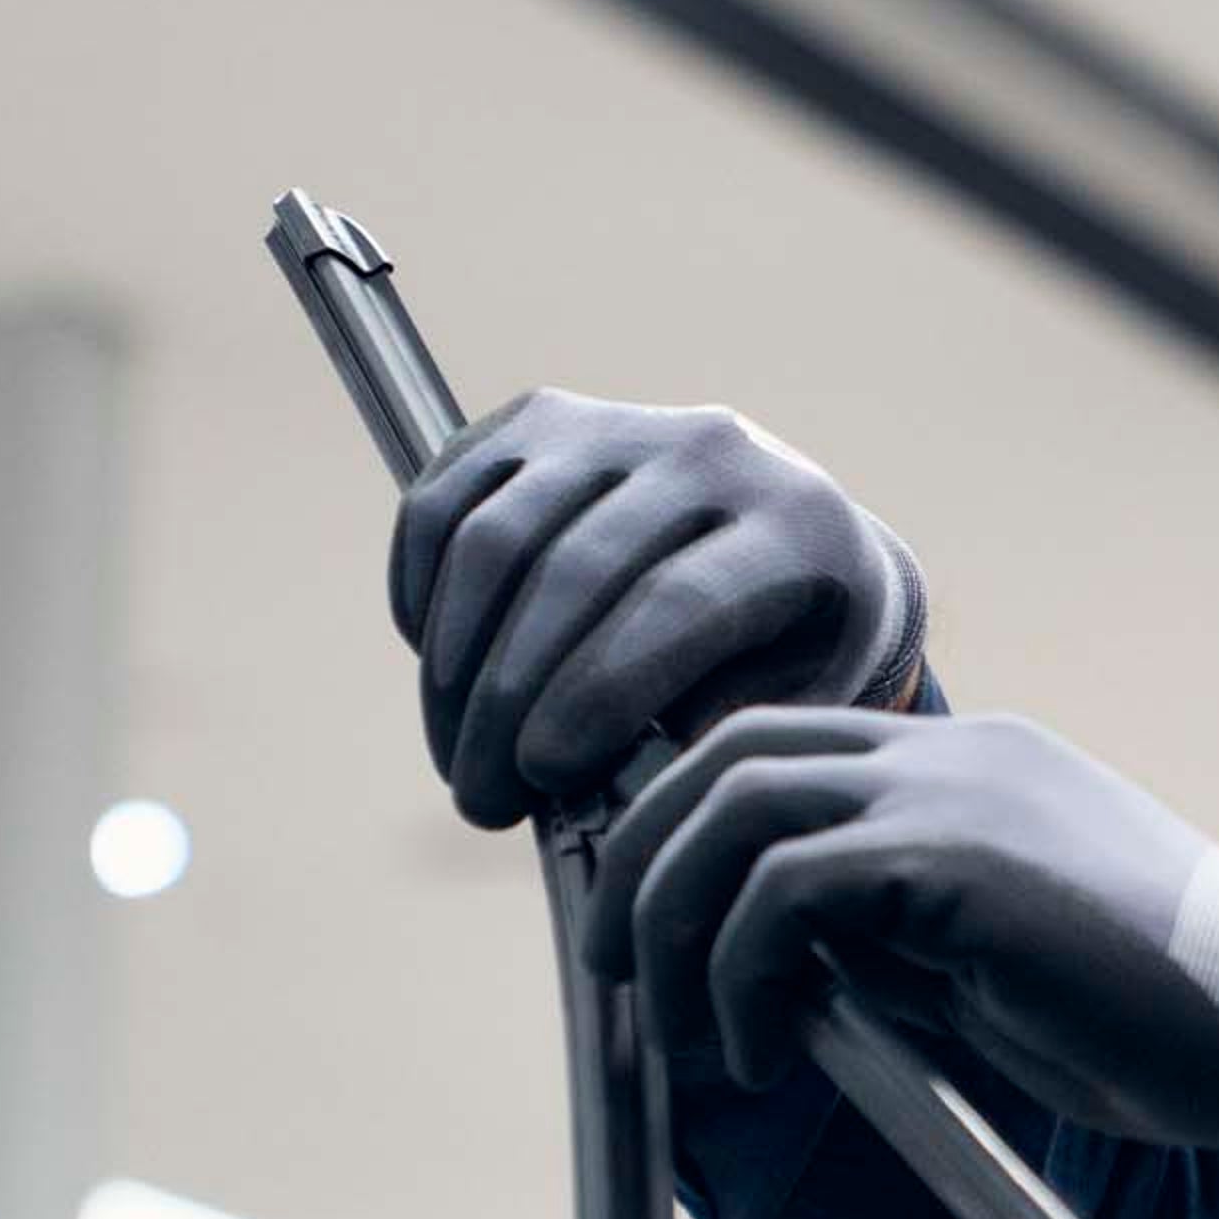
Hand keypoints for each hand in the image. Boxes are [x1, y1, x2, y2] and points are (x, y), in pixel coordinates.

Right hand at [388, 388, 927, 829]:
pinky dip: (422, 593)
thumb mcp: (791, 703)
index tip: (543, 775)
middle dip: (509, 703)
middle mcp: (711, 450)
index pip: (675, 603)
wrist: (787, 540)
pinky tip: (439, 669)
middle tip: (483, 799)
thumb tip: (604, 791)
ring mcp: (618, 424)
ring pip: (497, 538)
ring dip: (455, 666)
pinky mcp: (538, 420)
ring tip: (457, 756)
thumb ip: (710, 739)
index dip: (594, 694)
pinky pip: (445, 502)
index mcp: (796, 524)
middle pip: (574, 572)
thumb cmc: (789, 652)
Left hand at [586, 706, 1218, 1217]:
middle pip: (729, 746)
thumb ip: (897, 947)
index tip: (643, 906)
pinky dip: (736, 969)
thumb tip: (785, 976)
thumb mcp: (1000, 972)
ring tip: (667, 1023)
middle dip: (642, 850)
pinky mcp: (959, 860)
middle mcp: (958, 752)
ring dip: (669, 916)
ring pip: (734, 802)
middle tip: (609, 959)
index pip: (783, 741)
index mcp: (974, 766)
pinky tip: (757, 1052)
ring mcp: (959, 793)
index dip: (689, 812)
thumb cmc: (1168, 1028)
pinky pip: (783, 887)